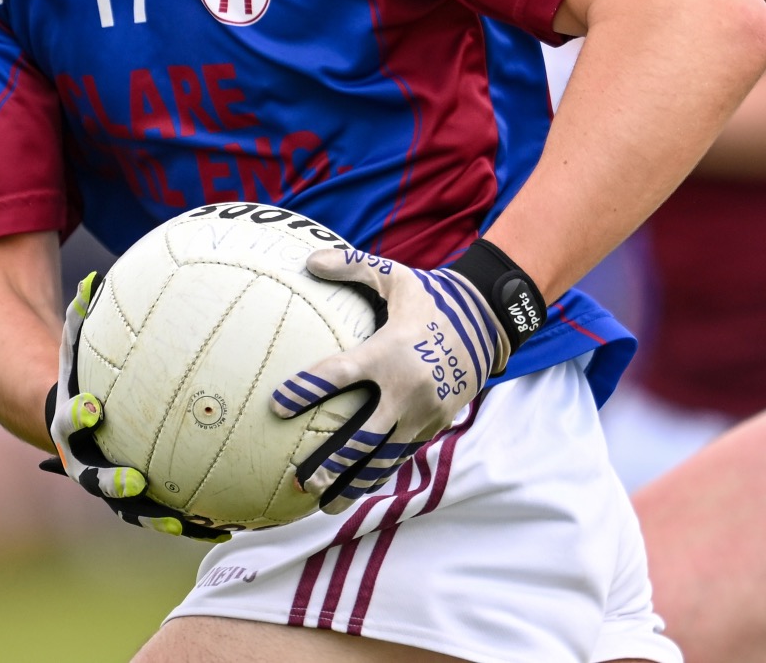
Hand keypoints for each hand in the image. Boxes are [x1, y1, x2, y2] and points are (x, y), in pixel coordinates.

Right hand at [41, 271, 229, 542]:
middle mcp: (86, 461)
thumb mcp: (75, 348)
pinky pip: (164, 512)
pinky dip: (189, 519)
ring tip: (191, 524)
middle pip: (95, 480)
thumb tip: (93, 277)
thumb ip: (81, 317)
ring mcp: (109, 485)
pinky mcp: (135, 499)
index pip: (71, 420)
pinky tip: (226, 523)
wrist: (68, 424)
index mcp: (73, 423)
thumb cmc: (81, 377)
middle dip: (114, 483)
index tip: (94, 407)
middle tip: (137, 482)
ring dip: (160, 518)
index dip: (80, 415)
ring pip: (133, 509)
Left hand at [271, 240, 544, 512]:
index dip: (306, 390)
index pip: (338, 374)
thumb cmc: (432, 297)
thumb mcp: (395, 276)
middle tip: (300, 478)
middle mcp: (404, 389)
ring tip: (324, 505)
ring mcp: (422, 412)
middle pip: (361, 437)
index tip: (277, 405)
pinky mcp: (434, 424)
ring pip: (382, 459)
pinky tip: (357, 490)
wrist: (488, 321)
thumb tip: (308, 260)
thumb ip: (353, 266)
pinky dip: (378, 475)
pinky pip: (401, 455)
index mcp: (388, 352)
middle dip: (330, 462)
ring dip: (353, 484)